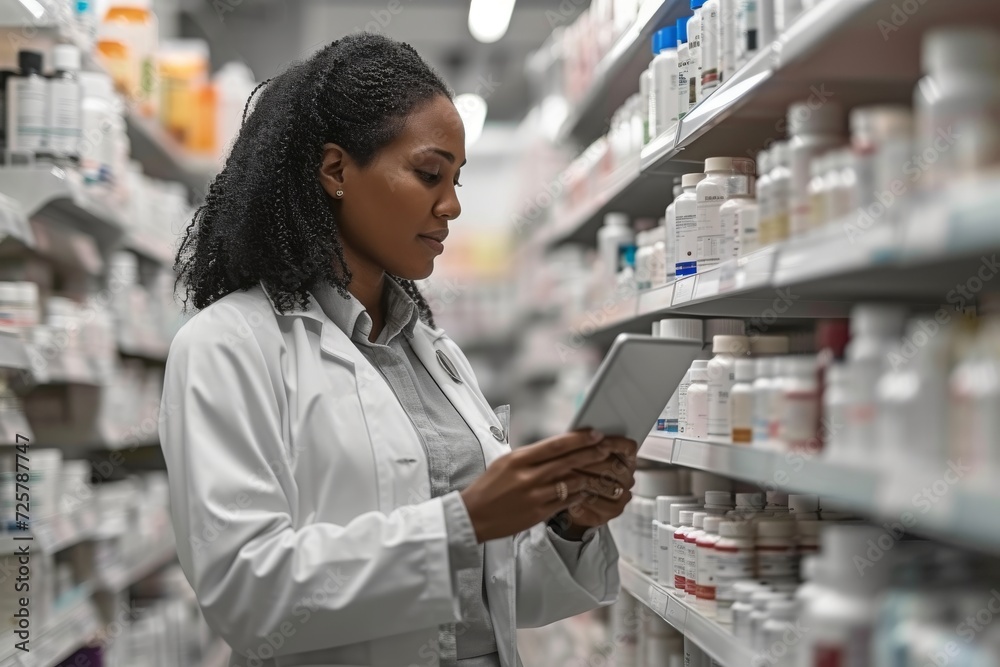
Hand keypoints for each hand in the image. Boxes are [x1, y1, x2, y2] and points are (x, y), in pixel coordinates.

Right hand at [461, 429, 629, 542]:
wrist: (473, 516)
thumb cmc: (488, 488)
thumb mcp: (505, 463)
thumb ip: (530, 456)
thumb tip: (556, 448)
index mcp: (518, 459)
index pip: (555, 444)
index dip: (578, 438)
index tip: (594, 434)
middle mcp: (528, 476)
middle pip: (568, 461)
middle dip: (591, 453)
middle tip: (607, 447)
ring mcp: (535, 496)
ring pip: (571, 482)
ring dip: (589, 475)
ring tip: (601, 470)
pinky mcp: (539, 513)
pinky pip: (567, 502)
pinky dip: (579, 494)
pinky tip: (586, 490)